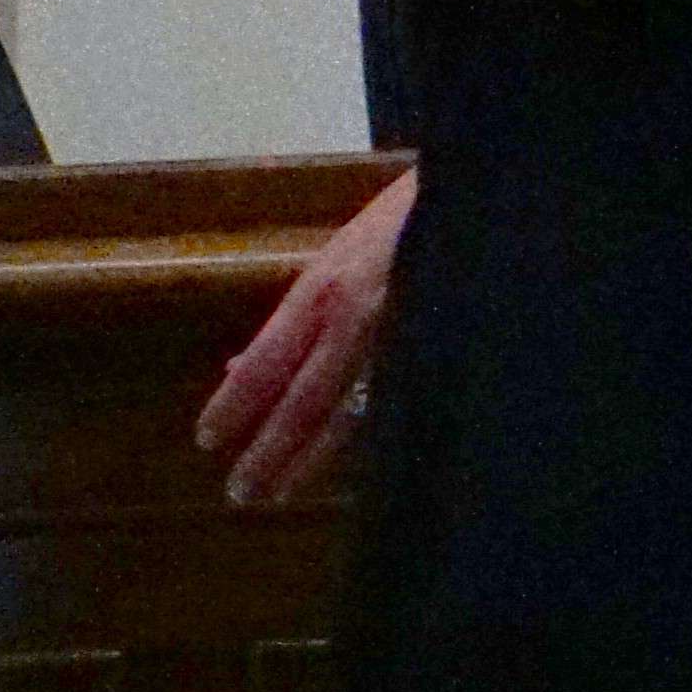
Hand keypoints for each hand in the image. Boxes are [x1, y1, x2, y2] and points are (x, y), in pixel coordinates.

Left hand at [196, 166, 413, 503]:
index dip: (235, 403)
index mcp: (326, 288)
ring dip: (310, 457)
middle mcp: (358, 320)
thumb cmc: (407, 218)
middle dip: (269, 449)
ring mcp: (401, 339)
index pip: (267, 361)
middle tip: (240, 494)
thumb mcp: (341, 252)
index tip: (207, 439)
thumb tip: (240, 368)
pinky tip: (350, 461)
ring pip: (347, 414)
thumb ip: (299, 313)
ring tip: (281, 491)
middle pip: (303, 400)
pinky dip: (364, 437)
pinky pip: (392, 405)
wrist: (483, 197)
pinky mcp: (437, 352)